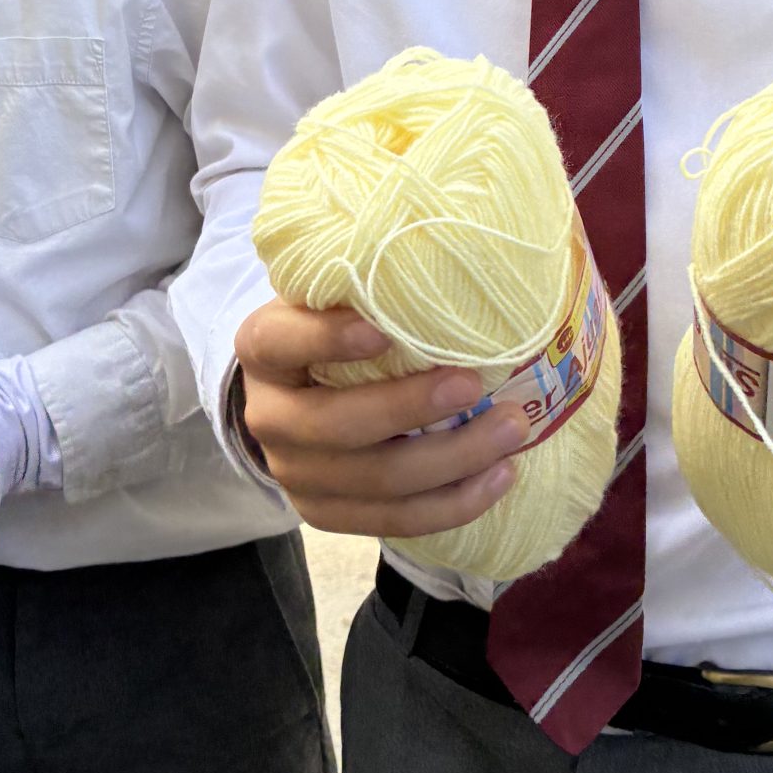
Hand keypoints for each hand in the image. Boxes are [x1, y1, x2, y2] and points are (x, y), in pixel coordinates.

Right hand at [236, 300, 530, 539]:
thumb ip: (366, 284)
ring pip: (376, 480)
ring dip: (453, 460)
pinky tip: (500, 477)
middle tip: (473, 383)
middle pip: (337, 424)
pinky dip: (453, 504)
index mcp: (262, 349)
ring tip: (510, 431)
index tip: (381, 331)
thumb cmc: (333, 329)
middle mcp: (268, 416)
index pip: (280, 341)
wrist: (296, 394)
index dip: (325, 339)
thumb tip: (452, 250)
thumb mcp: (331, 296)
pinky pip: (393, 521)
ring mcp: (295, 473)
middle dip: (411, 407)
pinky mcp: (325, 515)